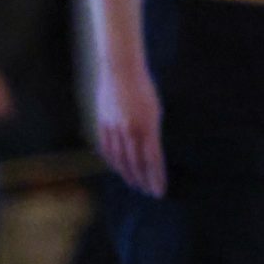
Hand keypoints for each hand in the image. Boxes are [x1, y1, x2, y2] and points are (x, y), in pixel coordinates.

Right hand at [96, 62, 165, 196]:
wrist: (121, 70)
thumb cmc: (144, 88)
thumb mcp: (155, 110)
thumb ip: (152, 133)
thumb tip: (151, 155)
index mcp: (148, 126)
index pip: (153, 160)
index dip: (156, 178)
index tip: (160, 191)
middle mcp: (130, 130)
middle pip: (136, 163)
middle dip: (143, 180)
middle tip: (149, 192)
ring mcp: (114, 128)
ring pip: (120, 159)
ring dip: (128, 174)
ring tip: (135, 184)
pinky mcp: (102, 124)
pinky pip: (107, 149)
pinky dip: (113, 161)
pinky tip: (119, 168)